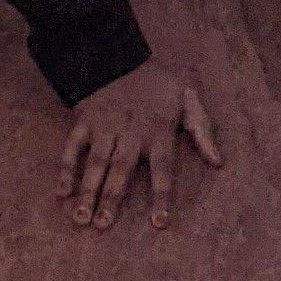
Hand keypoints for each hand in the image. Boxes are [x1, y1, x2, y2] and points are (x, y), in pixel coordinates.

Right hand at [58, 55, 222, 230]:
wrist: (120, 54)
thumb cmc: (158, 84)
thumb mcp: (188, 99)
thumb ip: (202, 130)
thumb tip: (218, 162)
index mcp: (158, 131)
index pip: (162, 169)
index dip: (161, 196)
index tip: (159, 223)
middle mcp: (130, 133)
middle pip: (121, 170)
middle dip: (111, 198)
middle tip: (103, 226)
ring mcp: (105, 127)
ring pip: (96, 162)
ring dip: (88, 190)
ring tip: (81, 218)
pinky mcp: (85, 121)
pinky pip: (73, 146)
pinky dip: (66, 167)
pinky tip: (62, 191)